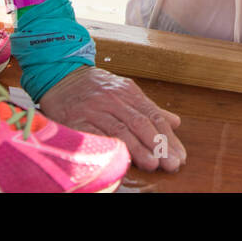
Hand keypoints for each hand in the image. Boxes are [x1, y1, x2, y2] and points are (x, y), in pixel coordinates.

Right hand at [39, 65, 186, 171]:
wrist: (61, 76)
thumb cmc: (97, 88)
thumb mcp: (125, 91)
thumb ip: (149, 108)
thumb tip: (176, 123)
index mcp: (129, 92)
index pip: (154, 116)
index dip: (168, 137)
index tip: (180, 155)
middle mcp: (114, 99)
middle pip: (141, 123)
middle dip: (159, 145)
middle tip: (172, 164)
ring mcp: (95, 109)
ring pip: (121, 130)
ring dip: (138, 149)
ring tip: (153, 164)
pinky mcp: (77, 120)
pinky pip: (96, 135)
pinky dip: (110, 146)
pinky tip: (121, 159)